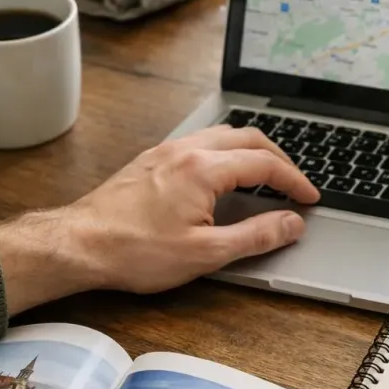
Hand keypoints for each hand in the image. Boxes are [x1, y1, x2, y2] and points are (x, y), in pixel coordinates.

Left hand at [0, 126, 318, 313]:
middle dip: (279, 158)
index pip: (266, 164)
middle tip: (295, 183)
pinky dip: (226, 152)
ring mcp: (166, 151)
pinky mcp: (151, 160)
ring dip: (251, 150)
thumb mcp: (206, 253)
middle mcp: (186, 150)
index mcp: (204, 169)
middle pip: (248, 138)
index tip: (309, 198)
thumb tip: (291, 224)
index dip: (295, 181)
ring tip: (266, 174)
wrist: (78, 245)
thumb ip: (255, 236)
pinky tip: (224, 174)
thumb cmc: (133, 251)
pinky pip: (200, 142)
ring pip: (222, 135)